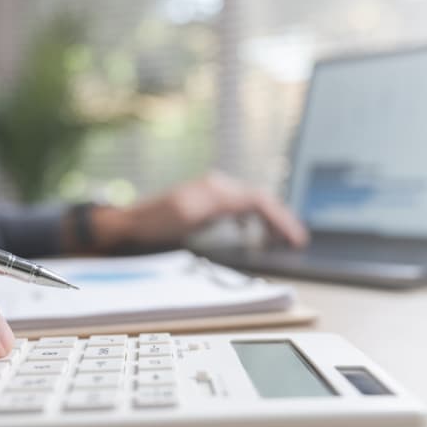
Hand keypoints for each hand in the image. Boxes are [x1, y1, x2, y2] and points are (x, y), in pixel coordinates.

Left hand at [84, 172, 307, 251]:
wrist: (128, 225)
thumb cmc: (154, 224)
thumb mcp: (189, 217)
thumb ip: (222, 208)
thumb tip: (252, 205)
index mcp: (217, 189)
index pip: (260, 201)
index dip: (281, 220)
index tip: (297, 239)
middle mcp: (217, 185)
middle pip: (260, 199)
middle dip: (281, 220)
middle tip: (298, 241)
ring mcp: (211, 193)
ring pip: (252, 202)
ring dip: (270, 219)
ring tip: (282, 238)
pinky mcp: (205, 203)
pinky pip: (239, 206)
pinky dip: (254, 218)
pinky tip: (254, 230)